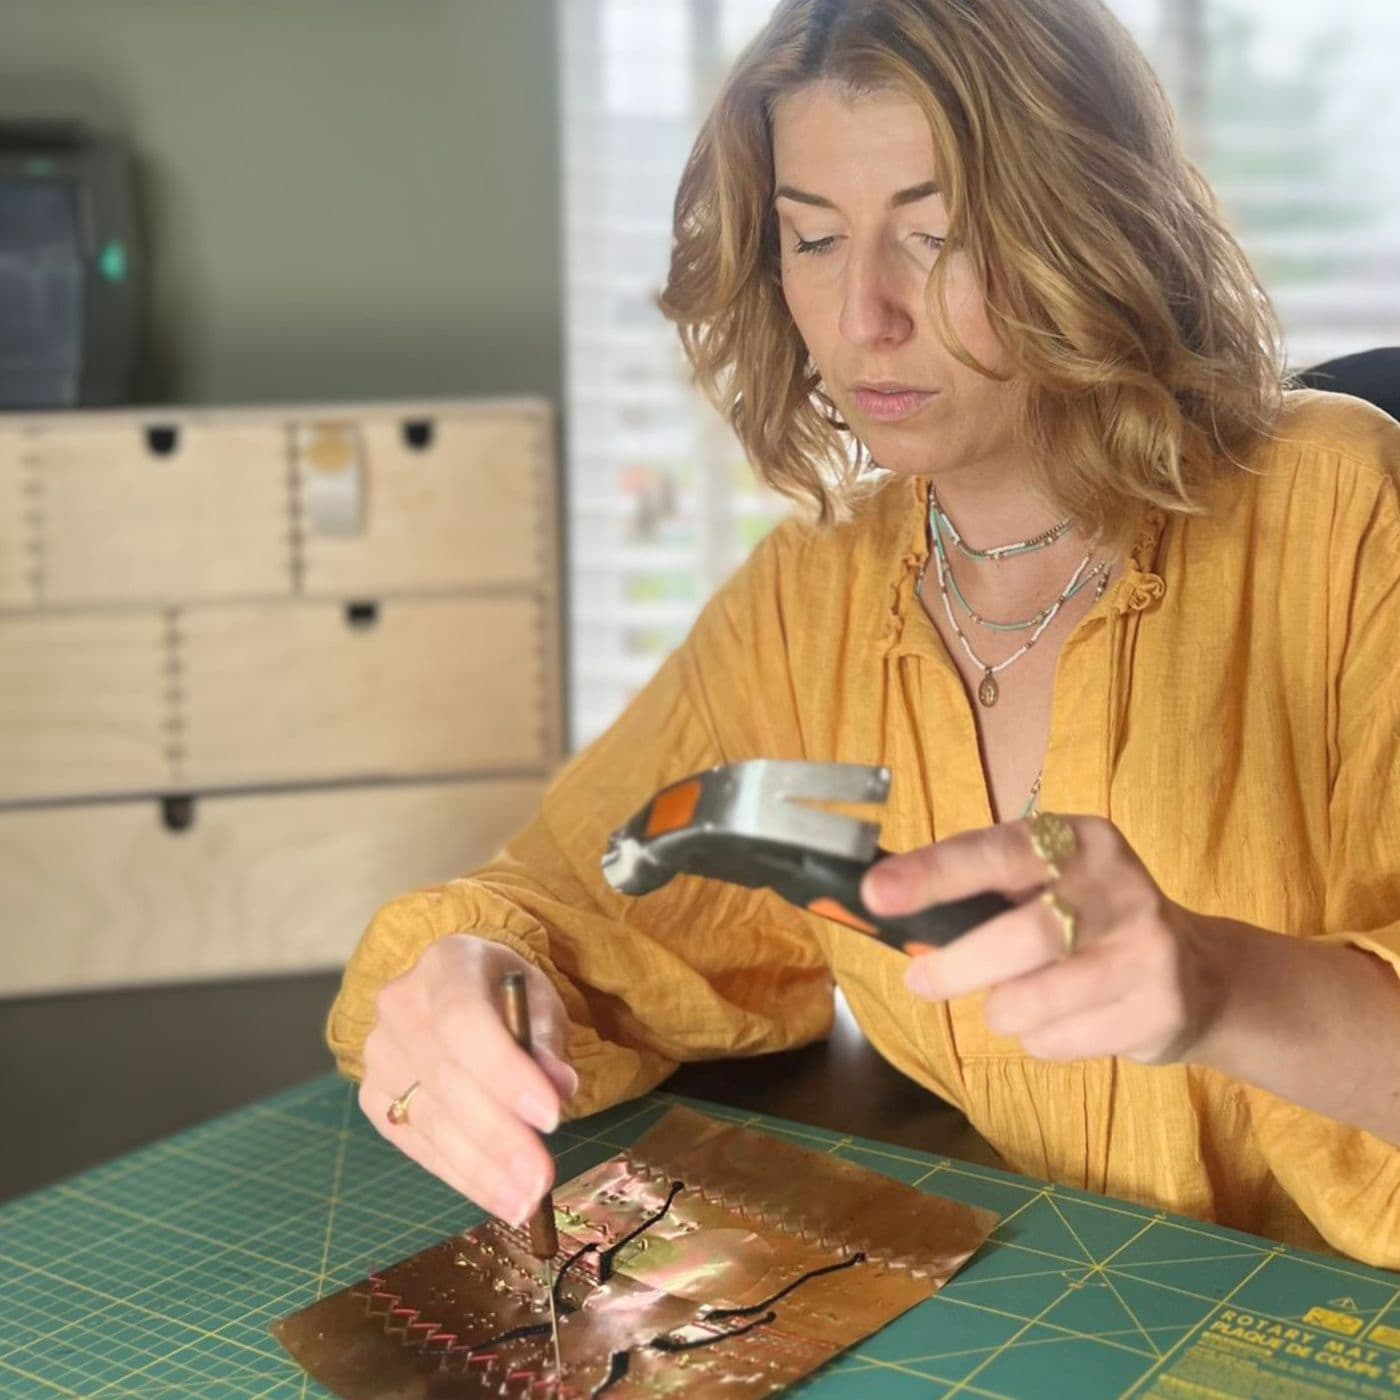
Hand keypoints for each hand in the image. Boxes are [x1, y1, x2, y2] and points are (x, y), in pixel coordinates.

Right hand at [359, 934, 576, 1222]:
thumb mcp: (539, 1002)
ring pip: (431, 1121)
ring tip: (525, 1203)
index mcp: (446, 964)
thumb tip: (559, 1087)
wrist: (456, 989)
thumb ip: (547, 1042)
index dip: (506, 1072)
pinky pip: (418, 1144)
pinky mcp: (374, 1098)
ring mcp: (379, 1053)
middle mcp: (400, 1006)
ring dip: (481, 1170)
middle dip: (499, 1137)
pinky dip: (461, 1176)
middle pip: (447, 1080)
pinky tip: (497, 1198)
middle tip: (542, 1181)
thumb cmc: (507, 996)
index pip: (466, 1021)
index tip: (551, 1117)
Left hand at [862, 816, 1227, 1065]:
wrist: (1201, 973)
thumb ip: (980, 893)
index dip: (934, 873)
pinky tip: (1061, 1021)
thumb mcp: (1046, 883)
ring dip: (1003, 1010)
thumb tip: (885, 911)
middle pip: (1023, 936)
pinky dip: (1038, 1040)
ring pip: (1036, 1000)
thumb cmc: (1089, 920)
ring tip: (1011, 1001)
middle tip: (921, 981)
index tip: (877, 894)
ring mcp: (1147, 950)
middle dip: (958, 966)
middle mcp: (1120, 887)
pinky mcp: (1160, 1010)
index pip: (996, 851)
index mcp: (1080, 841)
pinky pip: (1060, 1040)